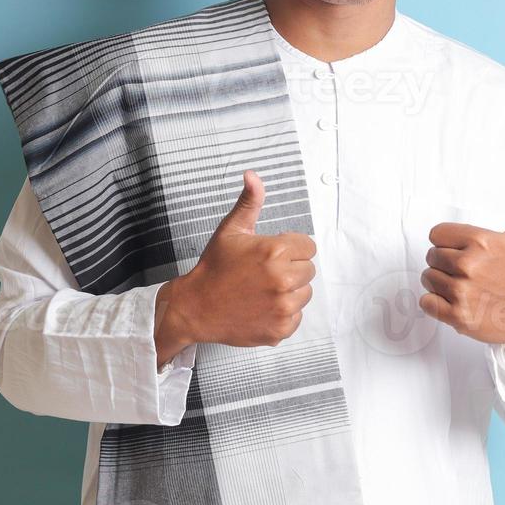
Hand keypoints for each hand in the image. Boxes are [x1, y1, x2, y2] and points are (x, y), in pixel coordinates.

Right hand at [154, 170, 316, 363]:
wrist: (195, 307)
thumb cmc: (214, 267)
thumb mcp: (231, 230)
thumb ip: (249, 202)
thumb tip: (252, 175)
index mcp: (275, 252)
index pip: (308, 247)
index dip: (291, 249)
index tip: (270, 255)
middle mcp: (283, 280)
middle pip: (308, 270)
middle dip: (290, 269)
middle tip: (263, 274)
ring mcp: (283, 307)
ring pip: (305, 294)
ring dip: (289, 292)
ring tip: (262, 290)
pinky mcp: (281, 329)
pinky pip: (297, 316)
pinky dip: (283, 314)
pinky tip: (261, 307)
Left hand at [418, 178, 504, 364]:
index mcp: (481, 241)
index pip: (437, 234)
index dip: (448, 242)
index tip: (466, 251)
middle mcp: (470, 265)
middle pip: (431, 256)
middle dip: (446, 264)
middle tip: (470, 272)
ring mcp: (463, 292)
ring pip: (427, 278)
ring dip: (441, 284)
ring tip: (466, 287)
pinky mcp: (458, 316)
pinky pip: (426, 302)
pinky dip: (436, 304)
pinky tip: (458, 302)